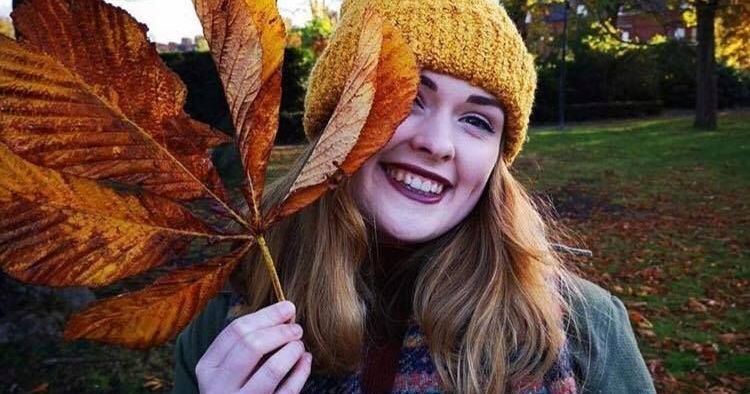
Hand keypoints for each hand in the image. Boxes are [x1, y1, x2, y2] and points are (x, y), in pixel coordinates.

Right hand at [195, 301, 311, 393]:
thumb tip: (284, 311)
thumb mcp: (229, 366)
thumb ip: (248, 342)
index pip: (235, 331)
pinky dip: (301, 372)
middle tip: (297, 328)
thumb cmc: (236, 387)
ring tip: (299, 345)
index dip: (265, 315)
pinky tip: (306, 360)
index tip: (287, 307)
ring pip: (271, 370)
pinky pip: (288, 391)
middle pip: (251, 346)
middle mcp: (218, 386)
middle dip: (280, 331)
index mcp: (208, 367)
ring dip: (291, 350)